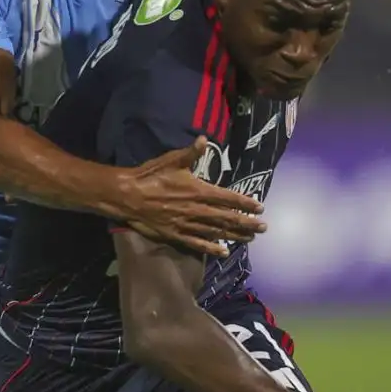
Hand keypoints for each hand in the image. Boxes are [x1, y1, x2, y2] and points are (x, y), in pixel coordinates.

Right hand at [119, 138, 265, 257]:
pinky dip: (212, 248)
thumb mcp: (171, 160)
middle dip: (247, 223)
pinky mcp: (176, 235)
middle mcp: (196, 209)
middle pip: (227, 218)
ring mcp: (187, 224)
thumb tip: (204, 139)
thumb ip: (191, 152)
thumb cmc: (149, 176)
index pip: (227, 198)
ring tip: (251, 238)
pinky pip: (197, 243)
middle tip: (263, 227)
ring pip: (216, 232)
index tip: (260, 207)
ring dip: (235, 235)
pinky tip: (223, 252)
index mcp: (198, 190)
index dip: (245, 202)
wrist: (127, 196)